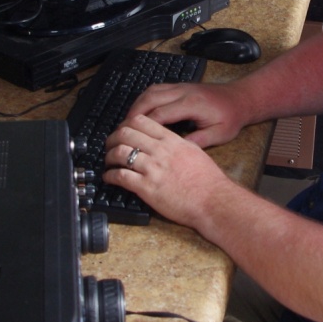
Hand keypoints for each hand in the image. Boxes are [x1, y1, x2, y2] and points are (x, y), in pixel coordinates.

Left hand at [104, 114, 234, 228]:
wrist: (213, 200)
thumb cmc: (208, 180)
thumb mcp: (194, 151)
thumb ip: (177, 143)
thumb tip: (166, 140)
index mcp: (171, 140)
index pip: (140, 121)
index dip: (125, 124)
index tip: (121, 131)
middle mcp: (160, 151)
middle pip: (125, 133)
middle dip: (112, 138)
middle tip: (109, 146)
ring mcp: (153, 169)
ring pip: (120, 153)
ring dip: (109, 157)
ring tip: (108, 162)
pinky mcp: (147, 188)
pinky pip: (121, 177)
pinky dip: (110, 176)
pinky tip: (109, 178)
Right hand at [123, 82, 245, 149]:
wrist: (241, 98)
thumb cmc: (231, 118)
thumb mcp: (219, 135)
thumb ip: (197, 141)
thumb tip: (175, 150)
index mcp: (192, 104)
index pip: (160, 114)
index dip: (143, 126)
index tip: (132, 138)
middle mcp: (183, 92)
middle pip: (150, 98)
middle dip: (133, 114)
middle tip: (123, 130)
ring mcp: (181, 86)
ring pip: (151, 91)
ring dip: (137, 105)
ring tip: (128, 122)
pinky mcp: (181, 86)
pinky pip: (157, 89)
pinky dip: (144, 99)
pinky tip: (140, 111)